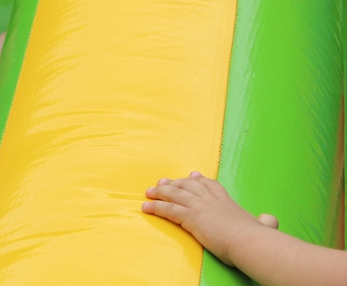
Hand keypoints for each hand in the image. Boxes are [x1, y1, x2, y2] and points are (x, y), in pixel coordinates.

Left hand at [142, 171, 276, 264]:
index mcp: (227, 202)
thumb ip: (266, 222)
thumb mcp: (263, 227)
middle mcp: (211, 200)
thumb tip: (271, 219)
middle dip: (174, 183)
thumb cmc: (257, 238)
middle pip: (188, 186)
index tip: (192, 176)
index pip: (210, 185)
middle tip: (162, 182)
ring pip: (174, 194)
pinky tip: (146, 207)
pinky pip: (168, 209)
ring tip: (149, 192)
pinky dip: (155, 207)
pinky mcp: (190, 217)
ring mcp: (199, 207)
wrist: (249, 242)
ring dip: (160, 192)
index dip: (199, 180)